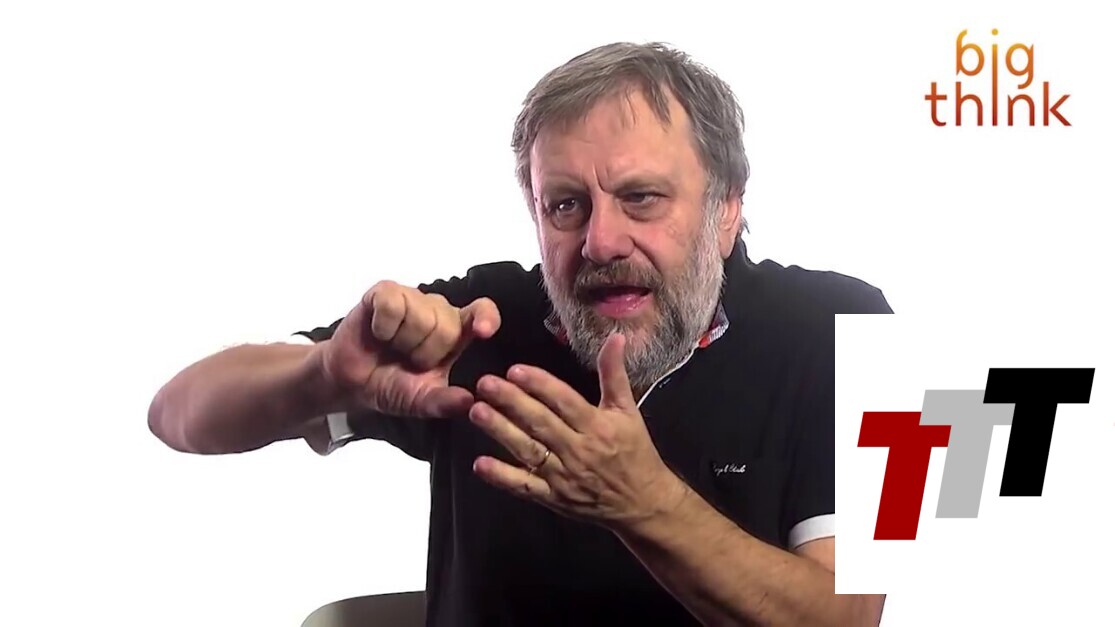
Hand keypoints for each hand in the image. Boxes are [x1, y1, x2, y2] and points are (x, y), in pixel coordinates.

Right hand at [317, 280, 500, 418]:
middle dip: (424, 352)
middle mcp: (438, 310)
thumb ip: (443, 402)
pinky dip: (383, 326)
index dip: (486, 317)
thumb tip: (468, 402)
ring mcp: (412, 298)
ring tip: (392, 347)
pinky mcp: (384, 292)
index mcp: (456, 332)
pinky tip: (378, 333)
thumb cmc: (391, 385)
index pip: (482, 312)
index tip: (483, 331)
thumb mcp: (419, 401)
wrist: (352, 383)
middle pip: (446, 325)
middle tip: (409, 361)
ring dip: (402, 341)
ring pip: (419, 315)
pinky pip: (391, 306)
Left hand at [469, 333, 686, 529]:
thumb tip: (615, 337)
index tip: (515, 370)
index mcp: (597, 426)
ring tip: (477, 411)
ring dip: (501, 431)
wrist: (642, 502)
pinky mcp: (554, 498)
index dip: (539, 385)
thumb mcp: (628, 410)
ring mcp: (564, 477)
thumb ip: (614, 374)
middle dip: (511, 402)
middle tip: (485, 384)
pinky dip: (502, 477)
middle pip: (541, 423)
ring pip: (529, 451)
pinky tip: (480, 463)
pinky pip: (525, 486)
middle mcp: (579, 450)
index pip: (564, 401)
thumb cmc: (634, 451)